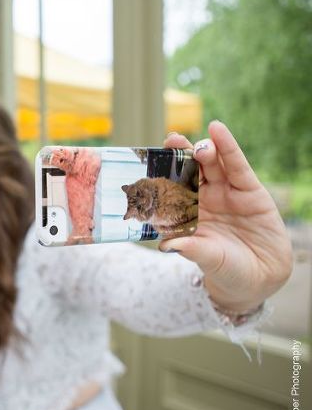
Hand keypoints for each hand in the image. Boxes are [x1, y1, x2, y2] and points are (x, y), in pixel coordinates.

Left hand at [162, 121, 292, 310]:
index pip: (172, 187)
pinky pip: (237, 166)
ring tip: (198, 143)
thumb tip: (165, 246)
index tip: (150, 159)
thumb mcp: (206, 258)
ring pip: (213, 165)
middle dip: (181, 154)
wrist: (258, 277)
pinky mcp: (249, 190)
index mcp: (186, 212)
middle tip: (171, 140)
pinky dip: (229, 148)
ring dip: (204, 149)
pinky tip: (219, 131)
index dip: (163, 173)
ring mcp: (226, 192)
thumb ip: (189, 249)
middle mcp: (204, 198)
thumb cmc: (225, 268)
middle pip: (191, 170)